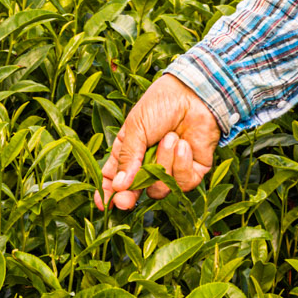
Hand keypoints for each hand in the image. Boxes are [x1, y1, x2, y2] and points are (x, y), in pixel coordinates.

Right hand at [95, 73, 220, 211]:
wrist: (194, 93)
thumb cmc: (161, 104)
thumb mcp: (136, 128)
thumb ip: (128, 158)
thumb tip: (118, 186)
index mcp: (130, 153)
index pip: (115, 179)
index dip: (107, 193)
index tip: (103, 203)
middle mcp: (149, 164)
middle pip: (136, 192)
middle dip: (130, 196)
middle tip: (126, 199)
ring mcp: (171, 169)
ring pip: (160, 188)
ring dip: (164, 163)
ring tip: (170, 137)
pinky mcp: (193, 171)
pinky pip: (183, 182)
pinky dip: (182, 164)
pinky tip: (184, 144)